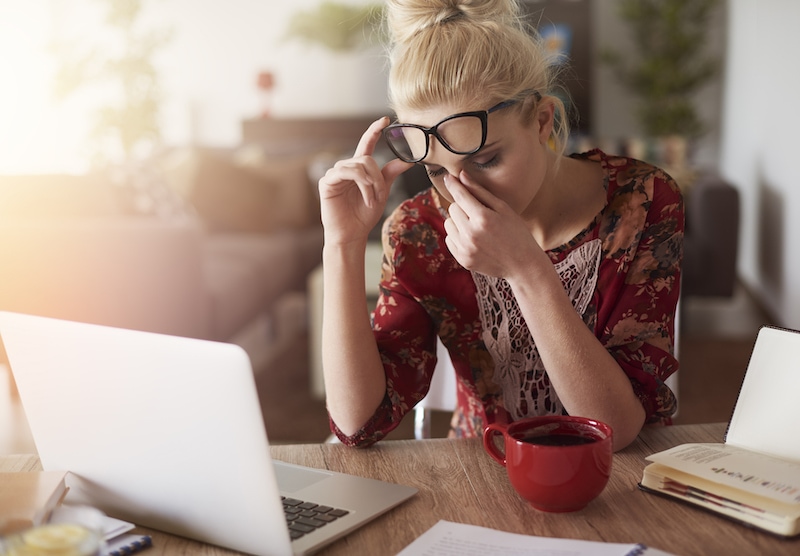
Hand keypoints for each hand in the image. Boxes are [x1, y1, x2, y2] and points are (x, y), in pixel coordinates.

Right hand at [318, 117, 412, 245]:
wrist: (352, 234)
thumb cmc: (364, 216)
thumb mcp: (381, 192)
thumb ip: (390, 175)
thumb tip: (407, 161)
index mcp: (359, 169)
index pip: (367, 144)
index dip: (374, 131)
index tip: (385, 120)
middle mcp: (346, 168)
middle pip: (367, 159)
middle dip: (378, 177)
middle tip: (380, 195)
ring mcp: (335, 174)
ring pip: (359, 165)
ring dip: (371, 183)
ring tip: (372, 200)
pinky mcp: (327, 182)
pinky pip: (346, 172)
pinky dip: (361, 184)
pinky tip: (365, 197)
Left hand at [443, 172, 542, 278]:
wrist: (523, 265)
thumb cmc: (517, 232)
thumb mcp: (503, 208)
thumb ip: (480, 192)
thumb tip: (461, 175)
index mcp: (483, 218)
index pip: (460, 195)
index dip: (453, 184)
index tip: (448, 177)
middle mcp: (471, 234)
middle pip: (452, 208)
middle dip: (462, 206)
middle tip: (479, 213)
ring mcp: (465, 248)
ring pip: (448, 223)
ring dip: (458, 221)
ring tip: (476, 227)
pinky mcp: (462, 259)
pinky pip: (449, 239)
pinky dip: (457, 236)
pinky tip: (474, 239)